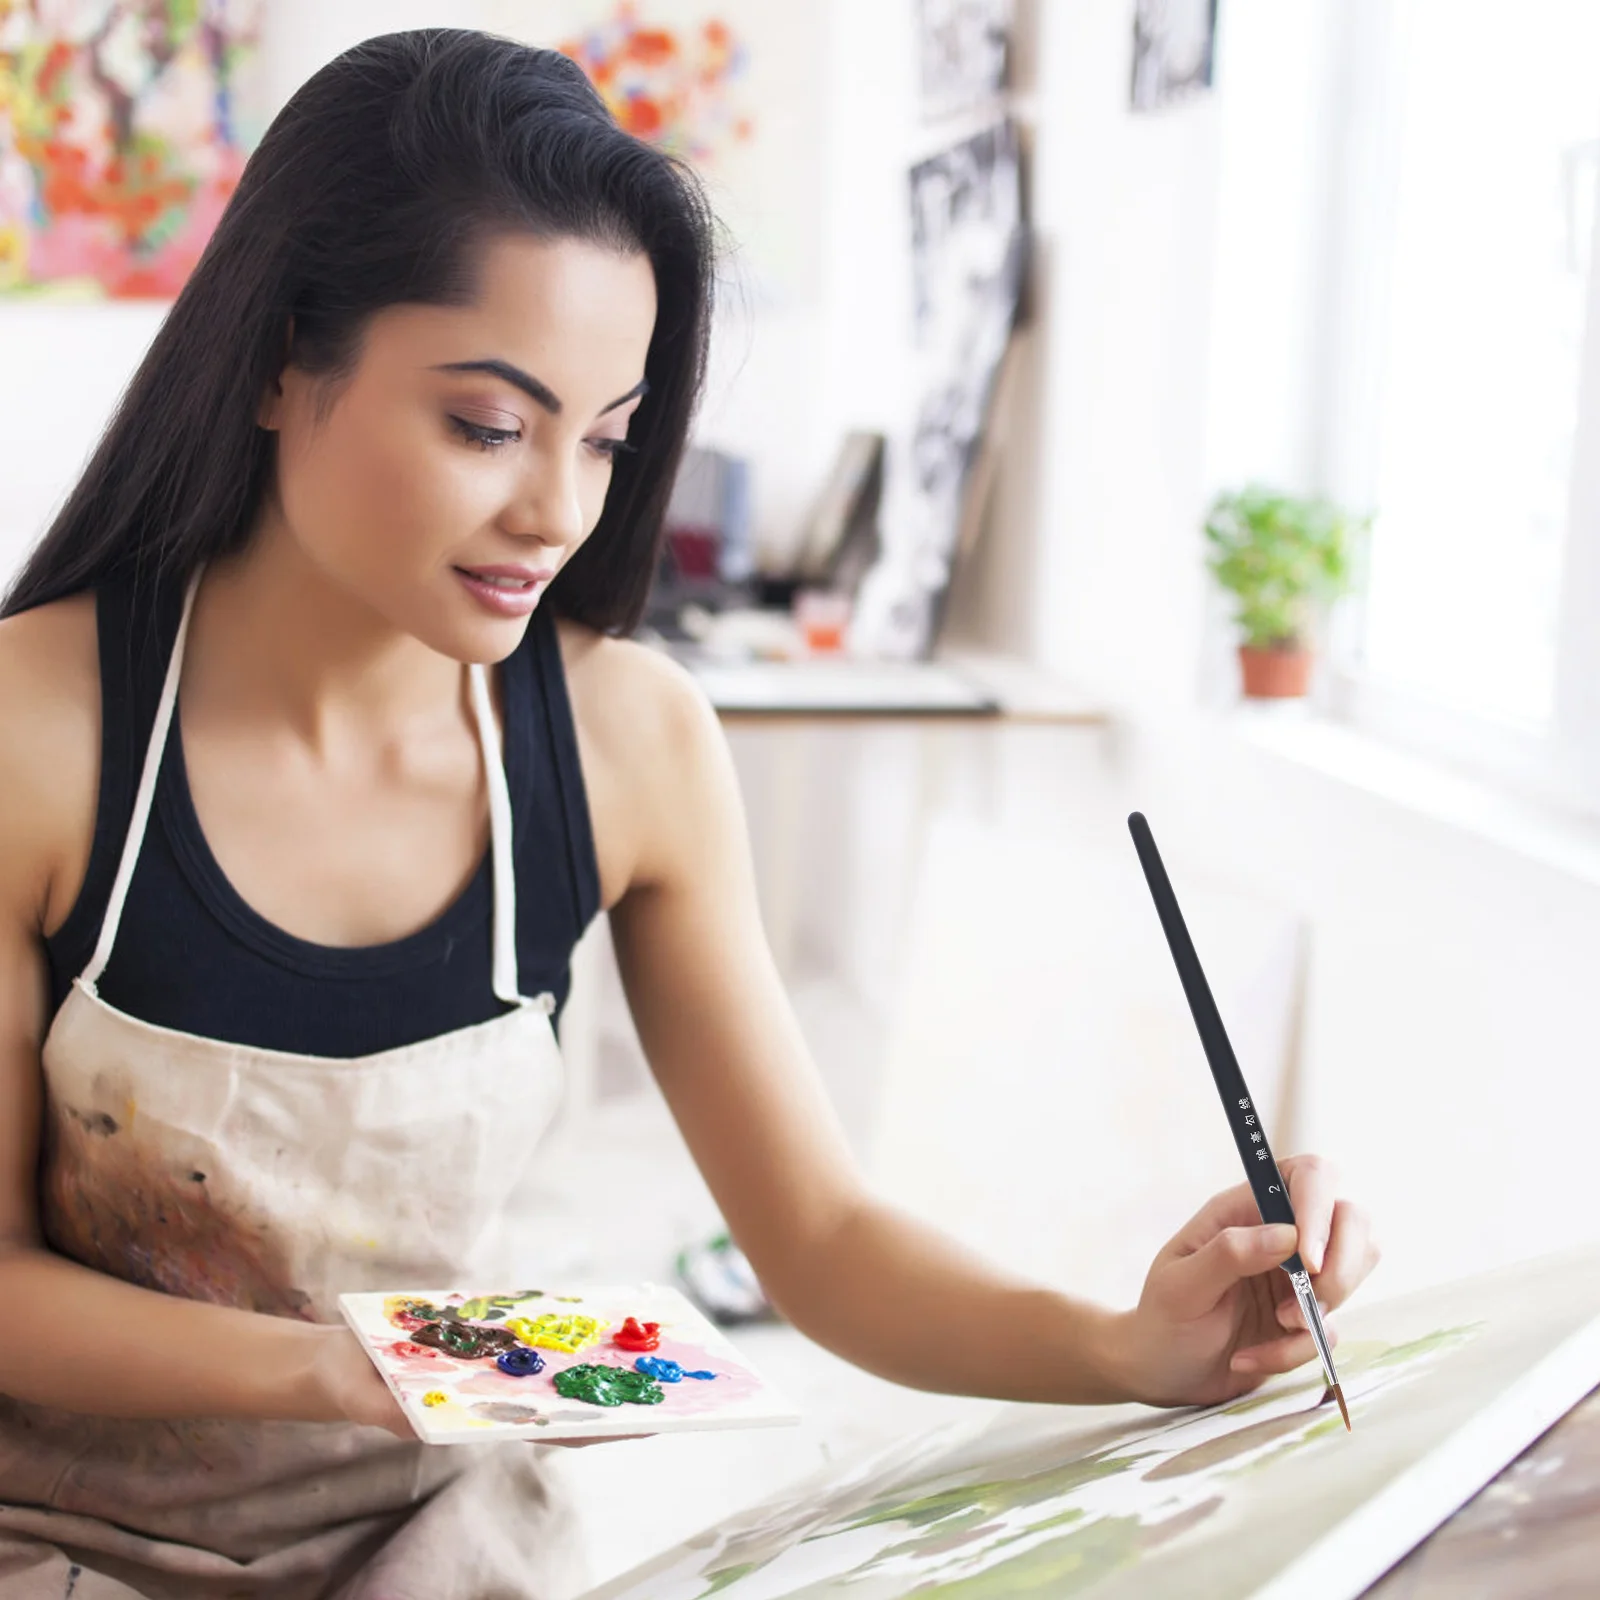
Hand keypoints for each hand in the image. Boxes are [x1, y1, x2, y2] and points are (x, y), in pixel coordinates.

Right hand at [302, 1329, 649, 1446]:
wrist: (341, 1359)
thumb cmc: (355, 1385)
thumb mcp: (368, 1401)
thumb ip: (393, 1413)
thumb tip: (416, 1421)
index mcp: (481, 1421)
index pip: (551, 1433)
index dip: (596, 1429)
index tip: (642, 1424)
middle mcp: (499, 1398)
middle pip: (568, 1402)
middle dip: (616, 1395)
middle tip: (668, 1381)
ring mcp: (497, 1369)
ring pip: (558, 1369)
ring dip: (598, 1360)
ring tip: (646, 1341)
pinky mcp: (488, 1339)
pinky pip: (535, 1337)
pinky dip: (564, 1330)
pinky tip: (593, 1312)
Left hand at [1110, 1154, 1379, 1408]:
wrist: (1163, 1373)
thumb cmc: (1164, 1320)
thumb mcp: (1182, 1286)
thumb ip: (1229, 1254)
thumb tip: (1288, 1234)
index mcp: (1245, 1209)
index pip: (1308, 1175)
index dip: (1319, 1208)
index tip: (1309, 1261)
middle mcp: (1280, 1233)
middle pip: (1351, 1217)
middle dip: (1341, 1267)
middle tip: (1303, 1306)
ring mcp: (1299, 1274)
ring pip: (1355, 1268)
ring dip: (1323, 1310)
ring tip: (1277, 1327)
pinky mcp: (1308, 1315)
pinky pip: (1331, 1328)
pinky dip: (1296, 1351)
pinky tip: (1250, 1358)